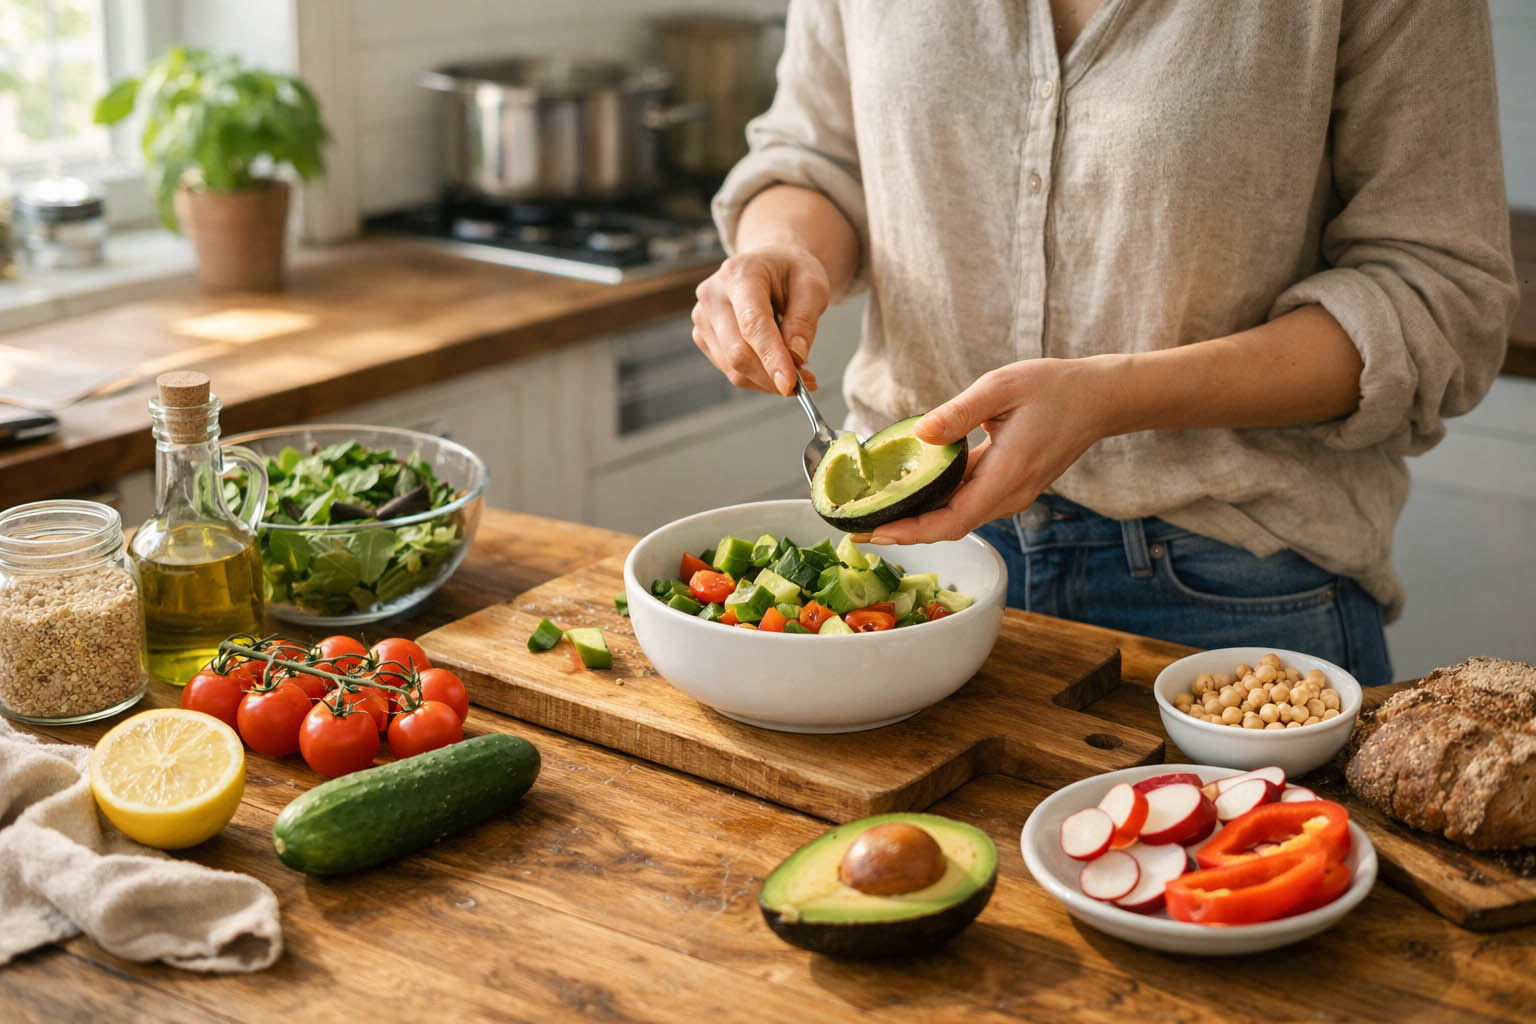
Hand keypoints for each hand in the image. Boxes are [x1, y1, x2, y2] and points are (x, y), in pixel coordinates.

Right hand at [691, 243, 830, 395]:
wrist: (768, 265)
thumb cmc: (790, 272)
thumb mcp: (812, 286)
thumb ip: (804, 321)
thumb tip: (796, 357)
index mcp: (740, 273)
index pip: (752, 324)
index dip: (771, 357)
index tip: (790, 384)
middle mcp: (713, 294)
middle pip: (738, 352)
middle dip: (773, 375)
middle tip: (807, 382)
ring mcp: (703, 317)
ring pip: (733, 367)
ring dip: (767, 380)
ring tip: (797, 372)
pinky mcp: (703, 336)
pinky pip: (730, 370)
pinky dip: (757, 377)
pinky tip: (775, 365)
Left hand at [857, 358, 1116, 543]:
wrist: (1100, 398)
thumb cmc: (1055, 388)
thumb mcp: (1001, 387)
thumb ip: (958, 412)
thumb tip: (921, 434)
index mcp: (1007, 475)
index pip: (952, 520)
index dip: (911, 532)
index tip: (874, 533)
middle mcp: (1009, 494)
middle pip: (948, 526)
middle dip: (903, 531)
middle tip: (858, 528)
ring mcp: (1011, 494)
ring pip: (957, 518)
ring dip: (918, 521)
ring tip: (876, 514)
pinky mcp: (1010, 486)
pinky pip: (967, 503)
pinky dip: (936, 505)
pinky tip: (911, 492)